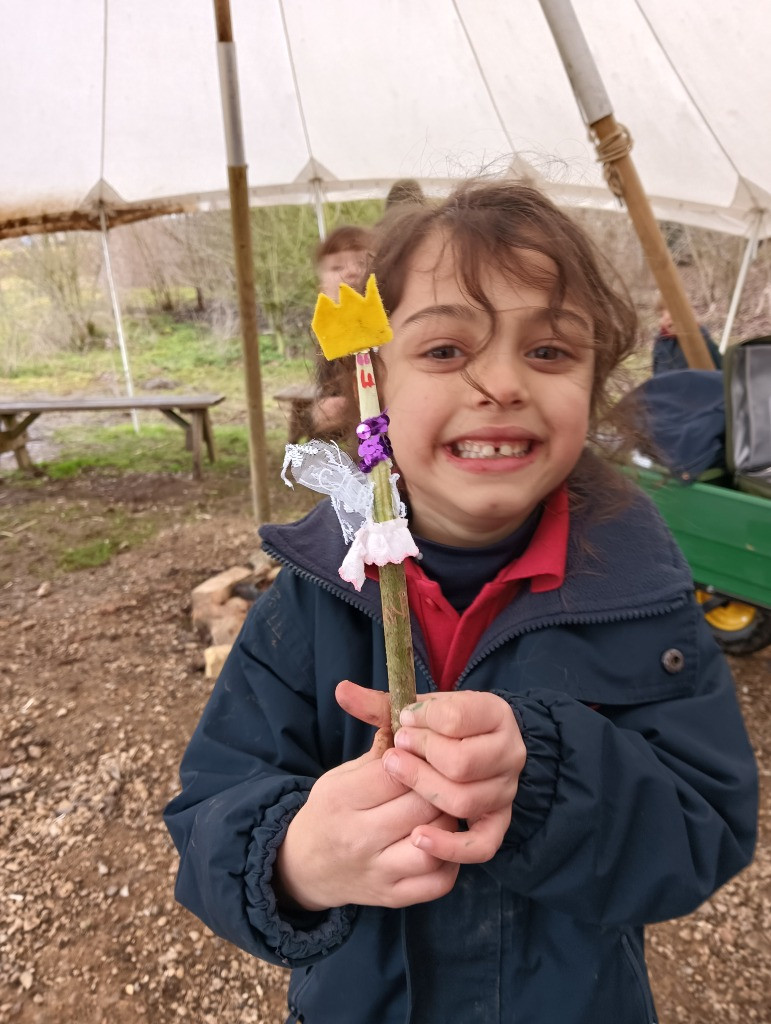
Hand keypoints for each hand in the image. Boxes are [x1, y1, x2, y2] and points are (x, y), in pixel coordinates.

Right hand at [274, 682, 458, 911]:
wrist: (306, 865)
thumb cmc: (331, 809)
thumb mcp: (343, 772)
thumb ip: (379, 747)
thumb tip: (409, 711)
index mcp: (341, 798)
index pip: (396, 771)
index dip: (419, 756)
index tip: (428, 750)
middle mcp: (357, 837)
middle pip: (420, 804)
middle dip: (439, 785)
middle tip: (448, 775)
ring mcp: (377, 871)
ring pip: (434, 844)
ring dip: (448, 822)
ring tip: (445, 807)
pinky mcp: (393, 897)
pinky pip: (439, 881)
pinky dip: (451, 860)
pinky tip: (445, 840)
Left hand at [383, 692, 525, 863]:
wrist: (469, 751)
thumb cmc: (437, 729)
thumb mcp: (417, 712)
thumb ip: (381, 704)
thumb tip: (341, 691)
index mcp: (495, 713)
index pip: (456, 717)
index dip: (421, 723)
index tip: (402, 725)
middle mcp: (511, 751)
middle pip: (460, 763)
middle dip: (420, 759)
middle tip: (396, 756)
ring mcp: (506, 790)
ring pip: (465, 801)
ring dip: (424, 791)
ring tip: (399, 779)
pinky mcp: (498, 824)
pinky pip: (481, 845)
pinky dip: (449, 845)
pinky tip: (417, 836)